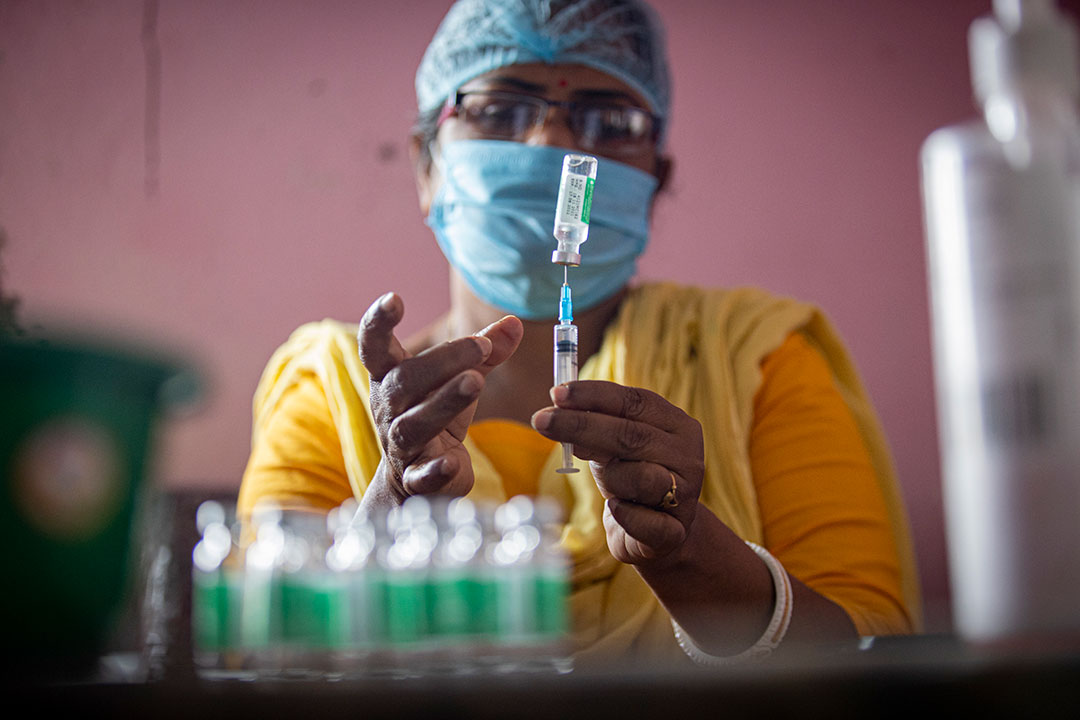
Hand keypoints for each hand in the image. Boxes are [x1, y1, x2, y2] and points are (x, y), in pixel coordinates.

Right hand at [358, 293, 522, 504]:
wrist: (416, 480)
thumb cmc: (436, 415)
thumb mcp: (459, 379)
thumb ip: (485, 351)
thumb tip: (515, 322)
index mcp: (391, 378)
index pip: (375, 348)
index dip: (379, 323)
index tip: (394, 299)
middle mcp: (388, 409)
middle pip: (404, 380)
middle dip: (442, 360)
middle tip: (481, 346)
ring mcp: (400, 446)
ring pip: (413, 424)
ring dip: (443, 402)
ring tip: (476, 381)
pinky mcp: (415, 479)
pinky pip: (420, 475)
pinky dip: (434, 470)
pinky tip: (452, 461)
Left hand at [531, 381, 704, 564]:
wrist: (659, 534)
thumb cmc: (631, 478)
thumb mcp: (613, 447)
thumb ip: (594, 427)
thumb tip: (558, 409)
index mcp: (677, 425)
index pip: (635, 401)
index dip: (594, 395)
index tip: (556, 393)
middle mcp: (688, 456)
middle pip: (631, 435)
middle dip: (581, 425)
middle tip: (541, 420)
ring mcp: (686, 495)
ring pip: (639, 478)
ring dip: (609, 477)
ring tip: (603, 480)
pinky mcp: (675, 532)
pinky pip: (642, 521)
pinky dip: (623, 514)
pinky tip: (615, 509)